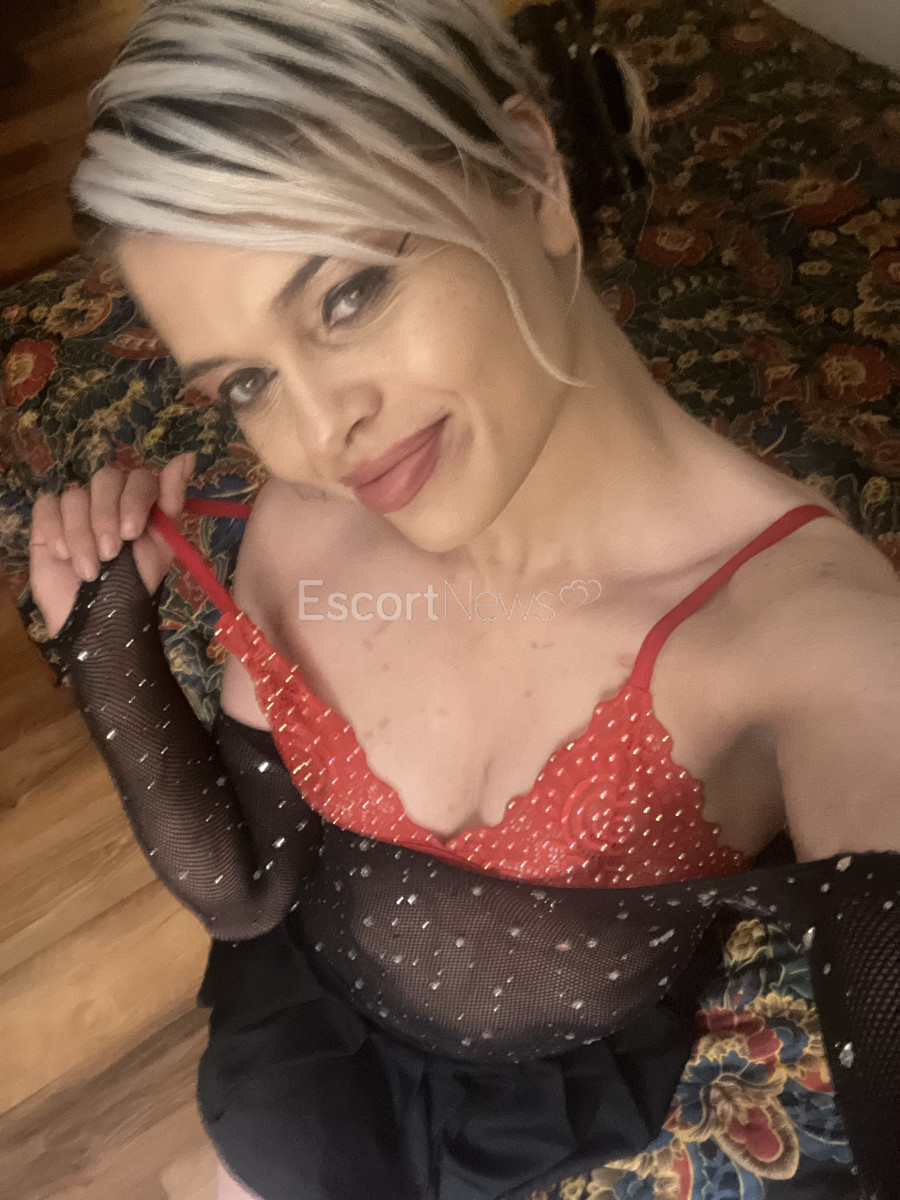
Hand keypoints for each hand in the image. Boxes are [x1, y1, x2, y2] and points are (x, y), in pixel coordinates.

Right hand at [30, 452, 195, 637]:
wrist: (100, 618)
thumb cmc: (135, 583)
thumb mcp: (162, 544)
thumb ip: (172, 500)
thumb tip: (188, 457)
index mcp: (140, 500)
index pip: (139, 478)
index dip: (134, 500)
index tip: (132, 533)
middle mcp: (109, 498)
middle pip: (105, 478)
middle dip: (107, 517)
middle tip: (111, 553)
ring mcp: (77, 507)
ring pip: (75, 495)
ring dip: (82, 534)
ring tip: (90, 569)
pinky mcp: (48, 520)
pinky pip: (48, 506)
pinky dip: (56, 529)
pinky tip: (64, 554)